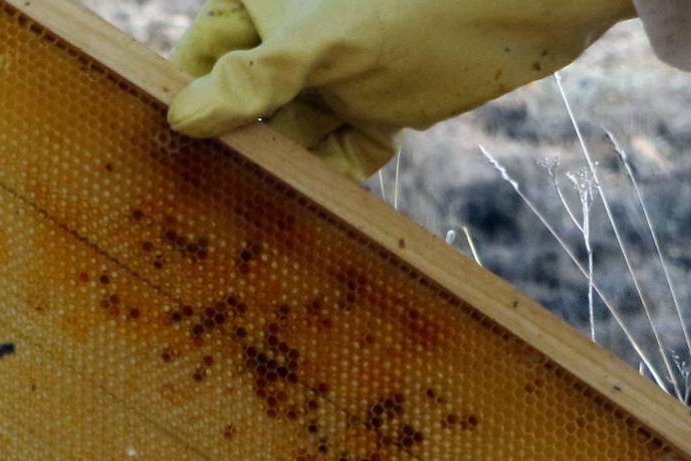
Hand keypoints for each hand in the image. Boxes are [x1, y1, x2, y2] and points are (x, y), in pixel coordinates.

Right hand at [167, 0, 634, 178]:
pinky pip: (344, 151)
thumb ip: (254, 79)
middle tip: (209, 193)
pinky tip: (322, 205)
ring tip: (256, 211)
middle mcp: (299, 38)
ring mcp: (341, 75)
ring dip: (286, 166)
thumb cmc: (418, 7)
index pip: (204, 49)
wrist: (524, 12)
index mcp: (271, 0)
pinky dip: (335, 175)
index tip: (165, 148)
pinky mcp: (380, 110)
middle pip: (248, 99)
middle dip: (238, 142)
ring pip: (297, 130)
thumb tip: (182, 119)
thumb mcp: (324, 44)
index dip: (187, 95)